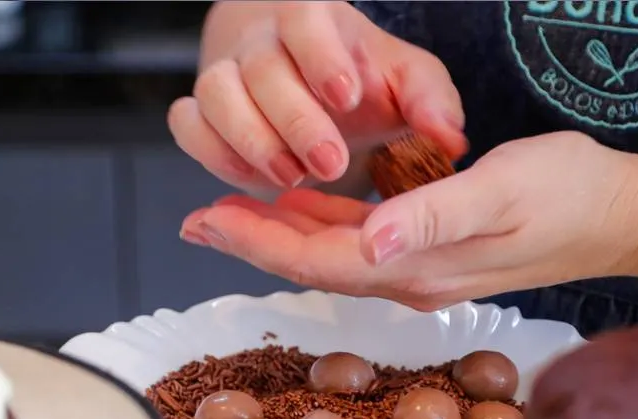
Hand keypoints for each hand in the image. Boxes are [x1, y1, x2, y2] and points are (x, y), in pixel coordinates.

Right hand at [169, 1, 466, 194]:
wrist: (309, 87)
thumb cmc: (361, 82)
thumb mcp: (406, 83)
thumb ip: (432, 105)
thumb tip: (450, 140)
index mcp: (313, 20)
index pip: (305, 19)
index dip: (320, 55)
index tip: (346, 96)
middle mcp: (260, 41)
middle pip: (258, 68)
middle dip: (293, 120)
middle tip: (329, 164)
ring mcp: (223, 74)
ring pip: (213, 95)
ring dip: (251, 142)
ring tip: (291, 178)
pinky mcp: (200, 112)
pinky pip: (187, 126)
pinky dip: (214, 155)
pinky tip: (254, 180)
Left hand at [180, 132, 637, 310]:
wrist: (618, 214)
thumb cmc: (568, 193)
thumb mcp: (502, 190)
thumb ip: (433, 215)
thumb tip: (371, 241)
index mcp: (419, 269)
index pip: (319, 264)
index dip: (258, 244)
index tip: (205, 220)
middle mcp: (412, 281)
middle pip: (313, 268)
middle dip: (251, 243)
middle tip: (195, 219)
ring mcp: (422, 272)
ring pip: (331, 259)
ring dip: (279, 236)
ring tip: (229, 213)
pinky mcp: (432, 255)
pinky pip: (359, 247)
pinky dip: (320, 228)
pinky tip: (297, 208)